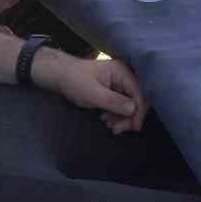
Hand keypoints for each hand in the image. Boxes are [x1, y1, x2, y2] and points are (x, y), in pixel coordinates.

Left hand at [35, 52, 149, 133]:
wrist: (60, 76)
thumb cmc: (75, 81)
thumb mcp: (93, 94)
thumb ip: (114, 102)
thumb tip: (134, 110)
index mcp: (122, 72)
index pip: (140, 93)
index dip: (139, 112)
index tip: (133, 128)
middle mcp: (125, 75)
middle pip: (137, 100)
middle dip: (129, 117)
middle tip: (116, 130)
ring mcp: (120, 83)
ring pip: (130, 105)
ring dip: (122, 118)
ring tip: (108, 125)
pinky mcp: (115, 90)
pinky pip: (122, 105)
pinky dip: (116, 115)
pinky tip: (106, 120)